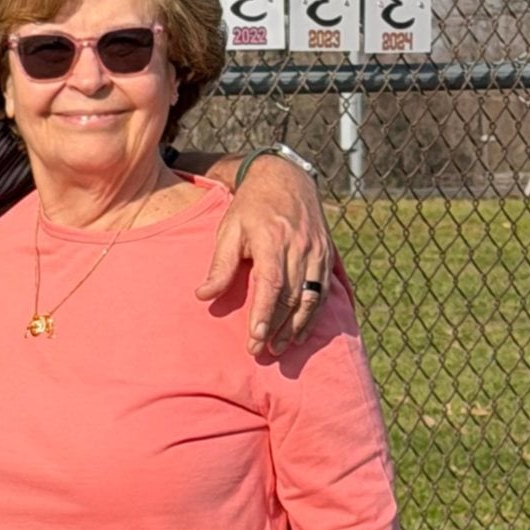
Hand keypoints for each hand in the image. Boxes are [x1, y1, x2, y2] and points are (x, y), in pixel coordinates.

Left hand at [199, 156, 333, 358]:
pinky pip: (323, 290)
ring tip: (280, 348)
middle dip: (277, 328)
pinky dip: (313, 314)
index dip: (264, 314)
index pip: (271, 285)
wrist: (285, 178)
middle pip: (291, 297)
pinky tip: (301, 332)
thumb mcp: (229, 231)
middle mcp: (299, 248)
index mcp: (273, 241)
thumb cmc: (250, 207)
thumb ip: (220, 266)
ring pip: (311, 297)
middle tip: (260, 351)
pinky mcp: (325, 254)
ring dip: (296, 327)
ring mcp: (316, 252)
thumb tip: (203, 296)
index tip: (255, 338)